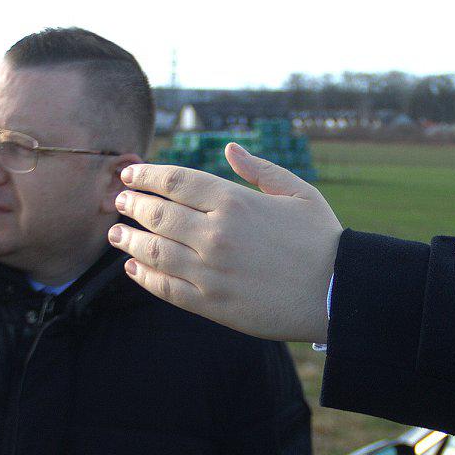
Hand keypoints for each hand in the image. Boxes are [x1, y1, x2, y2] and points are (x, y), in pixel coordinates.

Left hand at [109, 144, 340, 341]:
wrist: (338, 293)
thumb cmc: (323, 239)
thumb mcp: (298, 192)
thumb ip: (259, 170)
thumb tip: (229, 149)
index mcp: (235, 201)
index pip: (174, 181)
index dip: (146, 175)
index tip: (130, 175)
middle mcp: (216, 234)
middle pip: (157, 214)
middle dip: (131, 205)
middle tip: (118, 201)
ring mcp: (210, 271)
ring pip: (153, 251)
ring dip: (129, 240)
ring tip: (116, 233)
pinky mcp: (212, 304)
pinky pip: (166, 288)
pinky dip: (144, 276)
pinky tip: (134, 267)